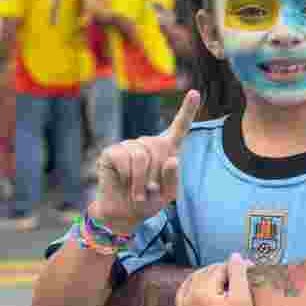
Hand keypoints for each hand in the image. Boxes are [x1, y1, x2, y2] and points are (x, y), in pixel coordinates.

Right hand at [88, 89, 199, 233]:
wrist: (124, 213)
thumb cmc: (149, 201)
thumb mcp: (168, 194)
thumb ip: (173, 179)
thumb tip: (172, 160)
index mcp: (166, 149)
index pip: (179, 127)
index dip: (186, 110)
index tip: (194, 92)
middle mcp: (147, 143)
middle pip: (158, 147)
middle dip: (157, 174)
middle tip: (151, 190)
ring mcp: (128, 146)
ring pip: (141, 155)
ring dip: (142, 180)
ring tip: (140, 193)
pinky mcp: (111, 152)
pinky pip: (125, 159)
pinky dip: (129, 178)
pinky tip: (125, 184)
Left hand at [175, 254, 256, 305]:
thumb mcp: (244, 297)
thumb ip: (238, 273)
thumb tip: (234, 255)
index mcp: (200, 294)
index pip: (218, 270)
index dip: (234, 266)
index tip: (248, 266)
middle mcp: (187, 302)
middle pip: (204, 275)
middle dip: (221, 270)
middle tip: (238, 269)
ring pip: (191, 282)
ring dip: (206, 276)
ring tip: (223, 275)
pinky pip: (182, 296)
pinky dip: (190, 287)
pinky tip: (201, 284)